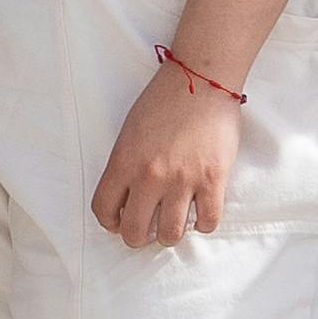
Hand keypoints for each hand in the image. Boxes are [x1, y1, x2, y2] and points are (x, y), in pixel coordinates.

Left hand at [91, 60, 240, 248]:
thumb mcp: (130, 132)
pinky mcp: (213, 179)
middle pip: (134, 231)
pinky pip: (208, 221)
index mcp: (124, 162)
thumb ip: (126, 165)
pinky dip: (203, 223)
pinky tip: (201, 213)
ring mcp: (183, 180)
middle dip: (138, 238)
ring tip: (173, 223)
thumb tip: (128, 196)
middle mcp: (150, 175)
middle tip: (146, 231)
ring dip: (170, 235)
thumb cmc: (163, 101)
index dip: (110, 222)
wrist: (200, 80)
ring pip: (170, 234)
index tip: (119, 222)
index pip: (104, 209)